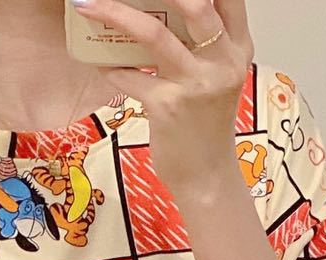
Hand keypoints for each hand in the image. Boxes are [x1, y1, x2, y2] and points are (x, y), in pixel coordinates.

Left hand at [70, 0, 253, 198]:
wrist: (207, 177)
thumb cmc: (206, 127)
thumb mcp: (217, 78)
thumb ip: (203, 46)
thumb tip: (161, 13)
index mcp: (237, 49)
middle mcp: (222, 62)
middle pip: (195, 3)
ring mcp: (195, 84)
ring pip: (154, 34)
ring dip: (115, 14)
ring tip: (88, 5)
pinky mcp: (168, 107)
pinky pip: (130, 77)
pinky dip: (110, 68)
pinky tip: (99, 64)